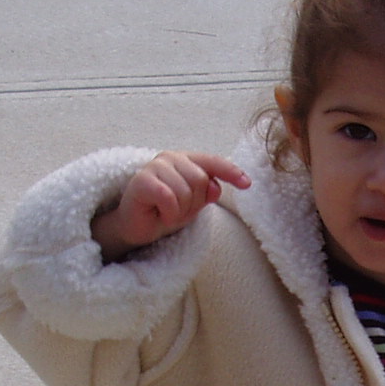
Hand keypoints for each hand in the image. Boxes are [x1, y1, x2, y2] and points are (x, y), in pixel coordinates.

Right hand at [91, 151, 247, 259]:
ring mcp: (155, 166)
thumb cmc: (165, 212)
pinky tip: (160, 214)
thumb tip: (216, 187)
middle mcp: (170, 158)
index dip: (231, 172)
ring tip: (167, 212)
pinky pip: (169, 197)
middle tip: (178, 211)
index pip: (212, 162)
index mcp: (186, 160)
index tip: (247, 184)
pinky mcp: (142, 180)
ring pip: (185, 190)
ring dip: (180, 210)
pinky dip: (169, 212)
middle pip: (201, 180)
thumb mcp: (193, 205)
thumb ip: (207, 193)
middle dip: (194, 203)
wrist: (137, 227)